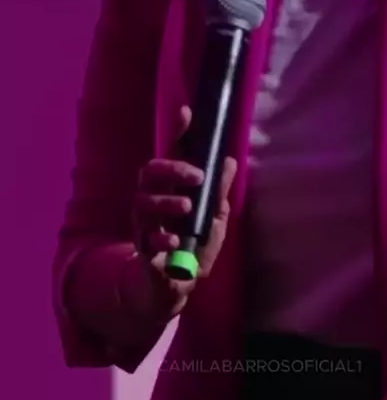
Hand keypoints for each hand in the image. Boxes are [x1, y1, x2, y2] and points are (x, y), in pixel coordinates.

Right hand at [132, 106, 236, 317]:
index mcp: (172, 188)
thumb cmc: (194, 246)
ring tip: (186, 206)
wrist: (175, 287)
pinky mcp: (143, 250)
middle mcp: (153, 200)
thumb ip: (219, 192)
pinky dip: (161, 238)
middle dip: (171, 169)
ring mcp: (144, 225)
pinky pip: (145, 239)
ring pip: (143, 202)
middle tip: (197, 176)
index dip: (177, 132)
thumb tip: (230, 161)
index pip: (171, 153)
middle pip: (149, 171)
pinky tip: (175, 241)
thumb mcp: (214, 218)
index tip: (186, 112)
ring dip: (166, 202)